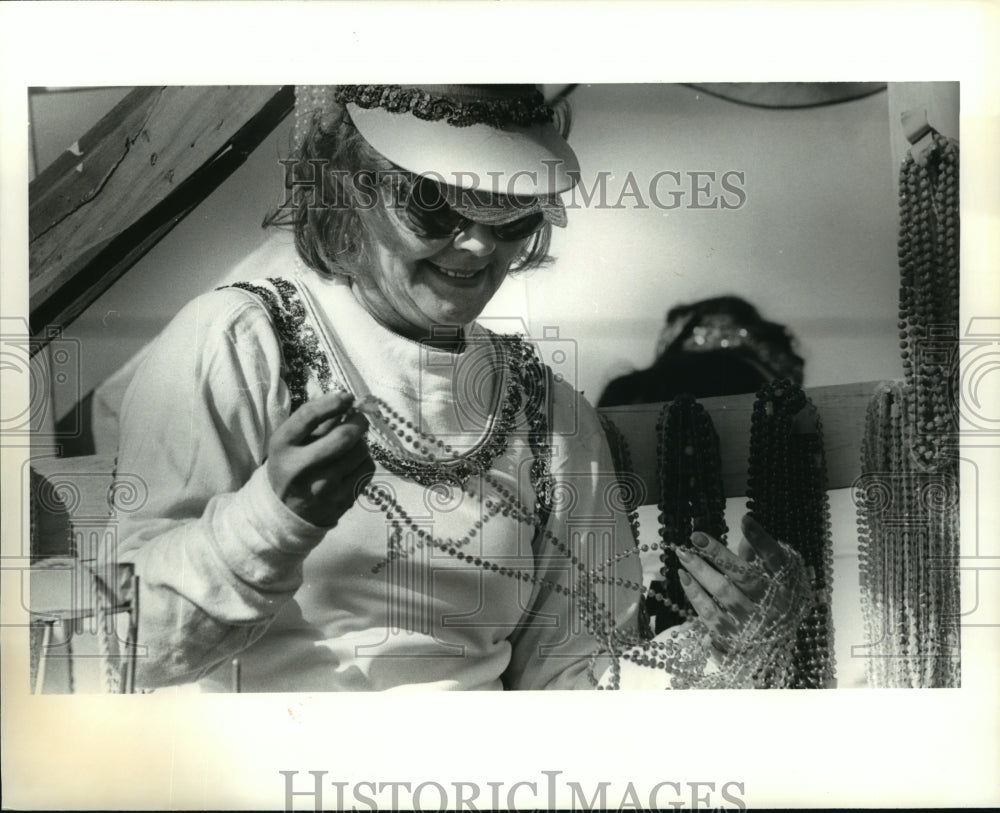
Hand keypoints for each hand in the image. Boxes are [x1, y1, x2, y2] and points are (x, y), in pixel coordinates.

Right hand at [266, 391, 375, 527]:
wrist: (285, 512)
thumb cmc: (291, 465)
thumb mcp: (291, 441)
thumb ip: (316, 420)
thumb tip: (348, 401)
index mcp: (283, 446)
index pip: (308, 417)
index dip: (332, 402)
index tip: (347, 397)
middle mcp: (300, 468)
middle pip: (343, 436)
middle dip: (358, 421)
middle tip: (360, 418)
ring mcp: (322, 488)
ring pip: (360, 452)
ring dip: (361, 441)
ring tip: (351, 444)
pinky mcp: (341, 501)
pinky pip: (366, 469)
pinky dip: (364, 460)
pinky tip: (353, 462)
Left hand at [675, 514, 805, 656]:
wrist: (776, 653)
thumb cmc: (772, 604)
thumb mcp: (774, 579)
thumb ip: (759, 557)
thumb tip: (745, 533)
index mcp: (786, 586)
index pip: (775, 559)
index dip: (761, 539)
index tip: (745, 520)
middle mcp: (772, 604)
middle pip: (744, 575)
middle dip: (719, 554)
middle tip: (696, 537)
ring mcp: (753, 623)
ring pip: (724, 593)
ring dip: (701, 572)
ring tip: (683, 555)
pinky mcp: (734, 638)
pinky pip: (711, 614)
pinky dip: (695, 595)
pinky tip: (684, 578)